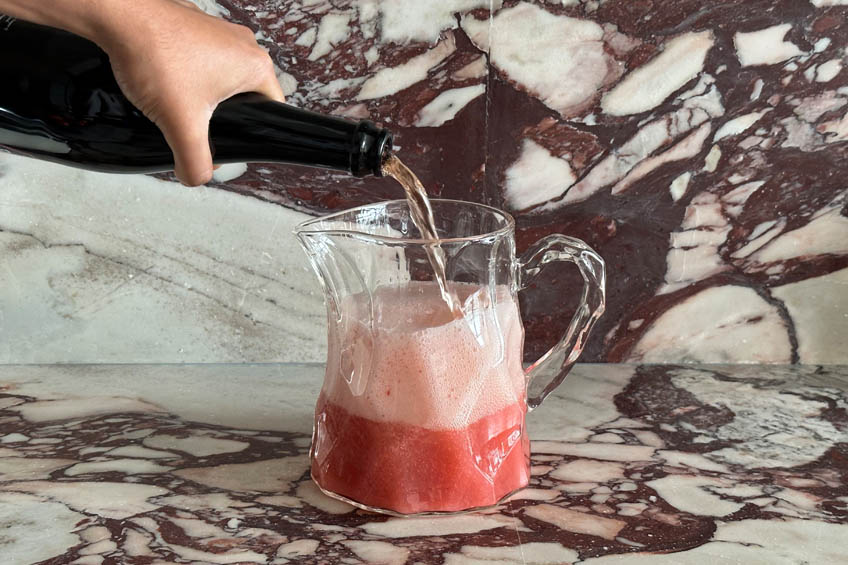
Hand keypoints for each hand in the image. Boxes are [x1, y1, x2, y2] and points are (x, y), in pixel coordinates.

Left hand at [94, 0, 284, 184]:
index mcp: (255, 66)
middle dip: (225, 116)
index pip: (273, 111)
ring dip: (204, 95)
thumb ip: (195, 162)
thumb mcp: (181, 124)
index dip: (253, 134)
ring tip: (178, 104)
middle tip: (198, 126)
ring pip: (221, 77)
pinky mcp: (194, 25)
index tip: (230, 142)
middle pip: (246, 97)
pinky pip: (201, 58)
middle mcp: (243, 44)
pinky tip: (164, 82)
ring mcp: (218, 31)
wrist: (117, 15)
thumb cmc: (155, 55)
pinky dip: (187, 73)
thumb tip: (197, 178)